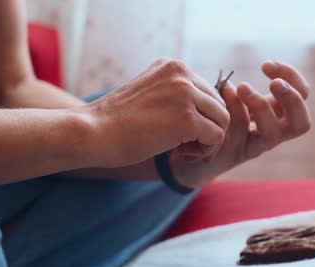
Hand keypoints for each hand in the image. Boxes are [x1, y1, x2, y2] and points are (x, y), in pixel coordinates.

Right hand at [81, 59, 229, 167]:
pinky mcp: (187, 118)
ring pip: (222, 120)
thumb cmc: (115, 122)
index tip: (181, 132)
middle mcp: (181, 73)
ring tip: (184, 150)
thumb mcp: (148, 95)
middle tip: (187, 146)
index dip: (200, 116)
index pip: (207, 91)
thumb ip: (174, 95)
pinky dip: (205, 150)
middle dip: (208, 128)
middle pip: (219, 105)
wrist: (92, 133)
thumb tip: (204, 110)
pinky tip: (182, 153)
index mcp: (172, 66)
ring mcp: (185, 94)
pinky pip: (216, 136)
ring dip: (209, 140)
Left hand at [170, 60, 310, 186]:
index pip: (302, 96)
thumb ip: (243, 90)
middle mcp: (271, 134)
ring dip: (259, 105)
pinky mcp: (232, 155)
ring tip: (242, 88)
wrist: (192, 153)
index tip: (266, 65)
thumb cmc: (217, 118)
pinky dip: (232, 114)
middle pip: (301, 124)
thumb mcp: (234, 100)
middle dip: (291, 100)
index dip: (292, 77)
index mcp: (277, 114)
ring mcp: (253, 147)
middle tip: (273, 83)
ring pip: (271, 134)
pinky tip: (219, 98)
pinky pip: (239, 137)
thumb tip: (237, 77)